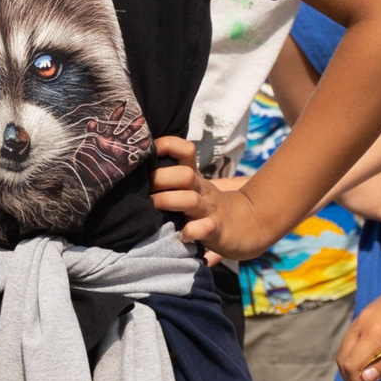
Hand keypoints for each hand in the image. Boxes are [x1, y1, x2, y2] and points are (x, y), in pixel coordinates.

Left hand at [152, 136, 278, 260]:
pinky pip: (205, 228)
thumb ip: (169, 178)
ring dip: (168, 201)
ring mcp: (208, 210)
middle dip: (159, 178)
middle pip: (184, 175)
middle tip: (141, 189)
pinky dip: (193, 231)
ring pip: (190, 200)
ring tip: (153, 206)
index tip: (146, 152)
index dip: (167, 146)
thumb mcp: (189, 187)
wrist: (246, 226)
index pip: (185, 151)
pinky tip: (183, 234)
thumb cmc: (205, 205)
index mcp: (193, 177)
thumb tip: (134, 168)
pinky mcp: (215, 231)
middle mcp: (201, 190)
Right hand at [335, 297, 380, 380]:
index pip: (352, 366)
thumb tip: (366, 380)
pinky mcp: (366, 313)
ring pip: (345, 348)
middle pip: (343, 358)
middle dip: (352, 379)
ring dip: (352, 367)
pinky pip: (352, 338)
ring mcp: (361, 317)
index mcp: (373, 334)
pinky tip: (370, 360)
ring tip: (368, 380)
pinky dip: (356, 354)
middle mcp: (361, 324)